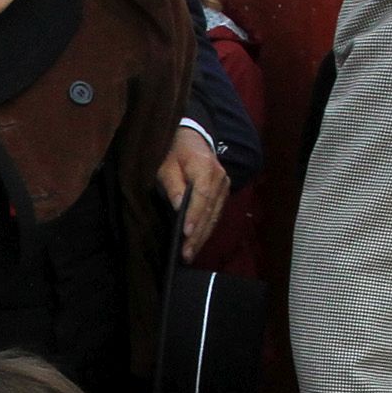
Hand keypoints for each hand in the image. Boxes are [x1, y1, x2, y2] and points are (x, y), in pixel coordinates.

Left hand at [159, 127, 229, 255]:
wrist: (194, 138)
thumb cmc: (176, 152)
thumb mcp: (167, 165)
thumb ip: (173, 185)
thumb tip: (179, 206)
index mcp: (205, 168)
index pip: (202, 196)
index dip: (194, 216)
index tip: (186, 233)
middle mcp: (219, 178)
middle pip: (209, 211)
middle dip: (198, 234)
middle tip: (186, 254)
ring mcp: (224, 186)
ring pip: (214, 215)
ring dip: (202, 236)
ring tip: (190, 254)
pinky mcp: (223, 192)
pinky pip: (215, 214)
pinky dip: (206, 229)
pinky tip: (197, 242)